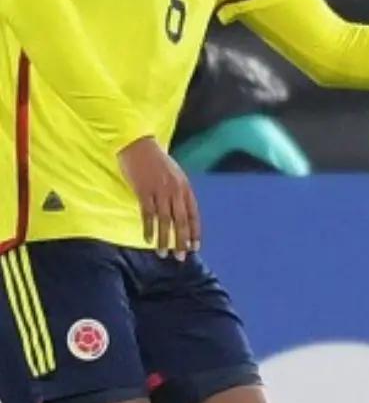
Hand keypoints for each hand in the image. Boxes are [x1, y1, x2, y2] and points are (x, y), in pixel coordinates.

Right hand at [117, 136, 199, 260]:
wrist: (138, 145)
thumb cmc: (157, 162)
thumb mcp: (175, 176)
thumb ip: (179, 193)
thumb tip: (180, 214)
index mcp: (185, 187)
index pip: (193, 214)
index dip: (195, 232)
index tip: (195, 247)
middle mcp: (175, 190)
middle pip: (181, 221)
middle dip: (181, 241)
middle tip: (181, 257)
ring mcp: (159, 190)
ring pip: (165, 220)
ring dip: (164, 239)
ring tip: (163, 253)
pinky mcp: (144, 190)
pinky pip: (147, 213)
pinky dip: (148, 228)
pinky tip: (148, 239)